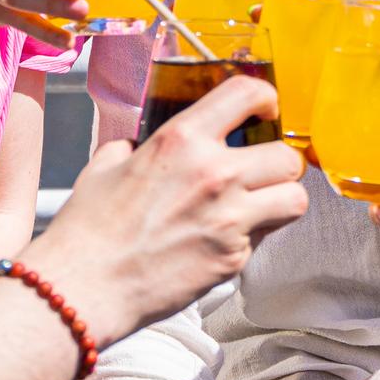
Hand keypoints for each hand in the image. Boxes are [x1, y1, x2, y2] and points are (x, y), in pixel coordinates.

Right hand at [24, 77, 308, 332]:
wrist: (85, 286)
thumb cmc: (88, 228)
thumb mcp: (107, 165)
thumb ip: (137, 145)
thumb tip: (144, 142)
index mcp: (183, 140)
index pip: (247, 94)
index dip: (265, 98)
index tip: (264, 109)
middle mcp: (215, 173)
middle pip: (286, 156)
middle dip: (278, 163)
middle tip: (261, 171)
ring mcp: (229, 219)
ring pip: (293, 199)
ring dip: (280, 200)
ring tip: (259, 205)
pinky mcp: (233, 258)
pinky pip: (266, 239)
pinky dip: (253, 239)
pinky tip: (224, 240)